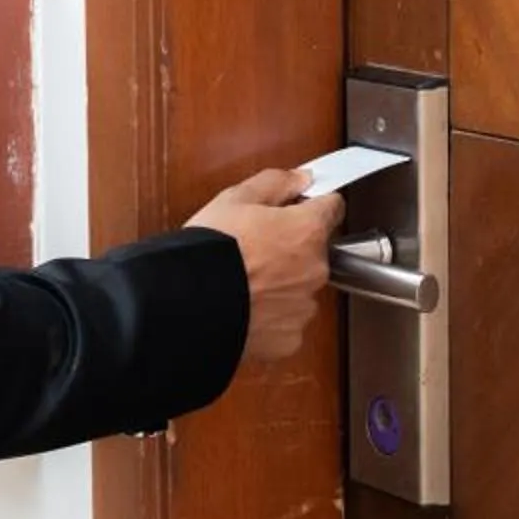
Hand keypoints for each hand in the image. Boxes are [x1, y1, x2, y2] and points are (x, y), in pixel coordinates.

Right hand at [186, 169, 344, 363]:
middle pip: (313, 253)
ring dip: (280, 287)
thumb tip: (300, 179)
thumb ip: (275, 184)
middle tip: (252, 251)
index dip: (311, 206)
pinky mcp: (288, 340)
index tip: (297, 209)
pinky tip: (243, 309)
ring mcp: (302, 308)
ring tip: (243, 284)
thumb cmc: (208, 252)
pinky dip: (269, 319)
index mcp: (306, 231)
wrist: (185, 305)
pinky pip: (285, 324)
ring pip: (298, 291)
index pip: (332, 208)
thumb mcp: (233, 199)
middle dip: (289, 251)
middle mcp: (314, 270)